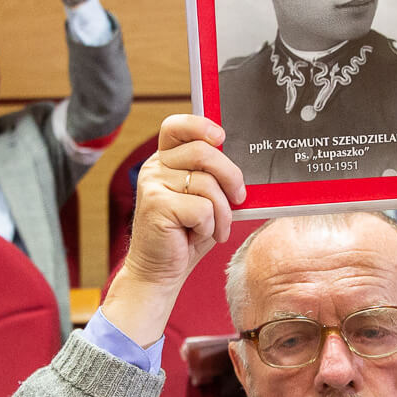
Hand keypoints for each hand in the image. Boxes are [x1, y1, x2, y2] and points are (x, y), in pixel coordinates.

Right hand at [99, 114, 246, 346]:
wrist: (160, 271)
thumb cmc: (186, 234)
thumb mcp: (204, 199)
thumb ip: (214, 177)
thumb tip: (244, 165)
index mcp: (165, 160)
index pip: (176, 126)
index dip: (200, 125)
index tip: (221, 137)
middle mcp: (154, 167)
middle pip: (203, 152)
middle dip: (231, 176)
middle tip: (239, 198)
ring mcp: (152, 185)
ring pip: (207, 184)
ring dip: (222, 212)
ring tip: (215, 228)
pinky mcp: (156, 205)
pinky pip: (202, 208)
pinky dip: (210, 226)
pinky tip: (197, 235)